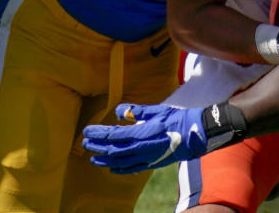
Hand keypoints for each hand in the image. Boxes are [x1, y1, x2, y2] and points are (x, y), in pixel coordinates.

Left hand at [83, 103, 206, 173]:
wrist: (194, 134)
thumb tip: (118, 111)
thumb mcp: (155, 110)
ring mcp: (146, 158)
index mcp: (141, 133)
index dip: (98, 133)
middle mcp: (141, 148)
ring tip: (93, 158)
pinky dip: (119, 169)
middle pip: (112, 149)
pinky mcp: (151, 163)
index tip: (86, 131)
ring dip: (104, 159)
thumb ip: (136, 111)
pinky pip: (131, 169)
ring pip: (119, 161)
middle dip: (97, 146)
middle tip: (84, 143)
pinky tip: (111, 168)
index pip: (113, 135)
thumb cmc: (176, 119)